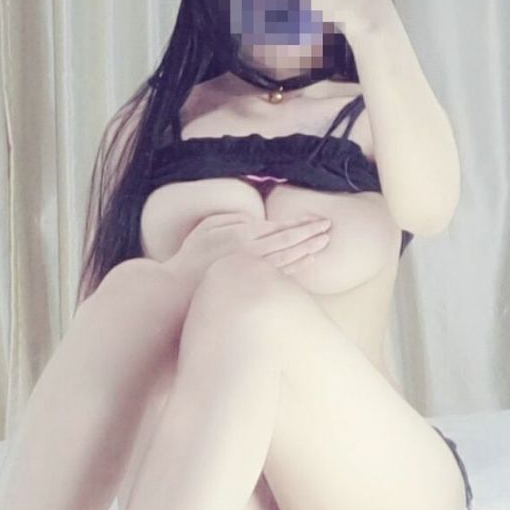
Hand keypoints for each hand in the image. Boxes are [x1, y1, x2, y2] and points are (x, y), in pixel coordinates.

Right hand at [166, 212, 331, 282]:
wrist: (179, 290)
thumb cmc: (191, 256)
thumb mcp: (207, 227)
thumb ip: (233, 220)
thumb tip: (256, 221)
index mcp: (242, 234)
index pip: (278, 227)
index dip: (299, 223)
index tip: (316, 219)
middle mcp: (252, 252)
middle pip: (288, 240)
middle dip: (310, 233)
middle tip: (329, 228)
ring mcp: (254, 270)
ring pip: (289, 257)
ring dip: (308, 248)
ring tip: (325, 241)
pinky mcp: (252, 285)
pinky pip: (281, 274)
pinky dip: (297, 266)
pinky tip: (309, 260)